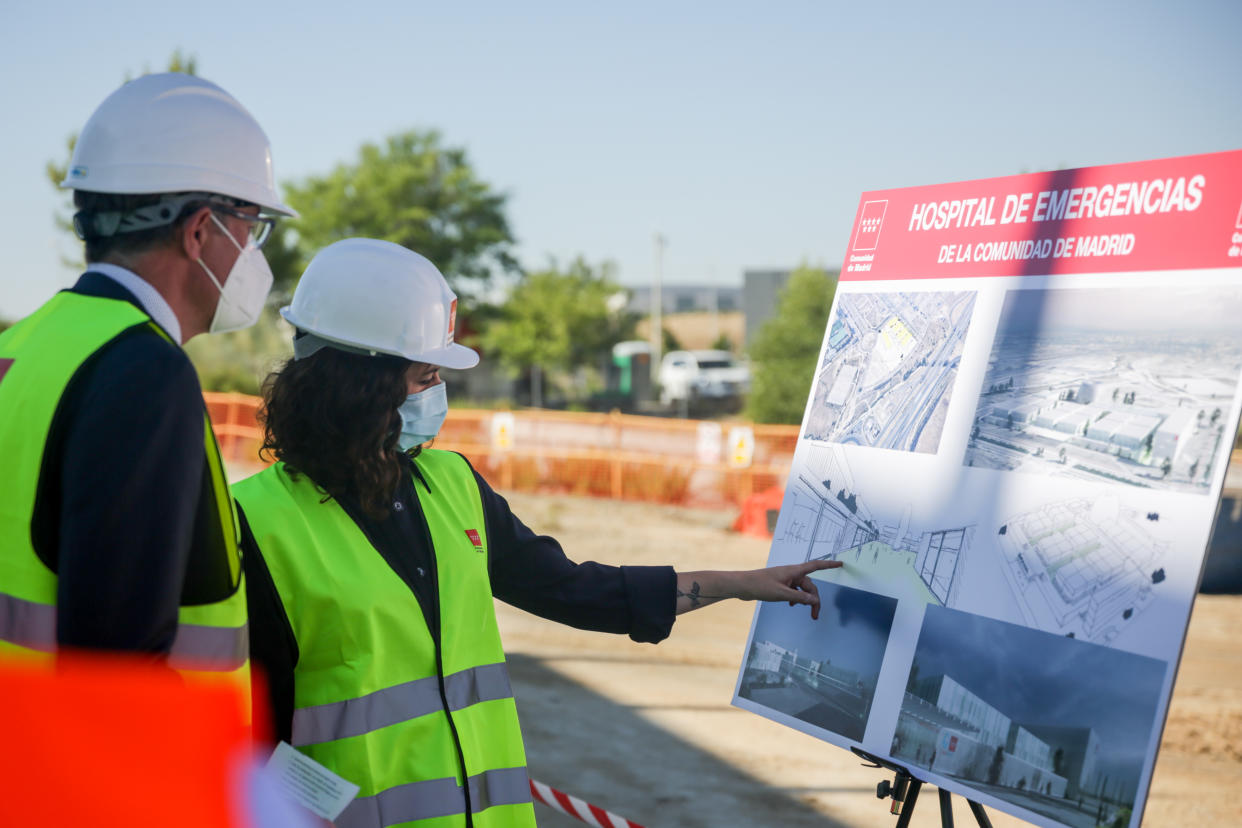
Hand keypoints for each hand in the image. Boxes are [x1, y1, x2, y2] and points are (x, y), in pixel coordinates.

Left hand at [674, 560, 842, 615]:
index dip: (829, 565)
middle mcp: (791, 573)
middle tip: (814, 616)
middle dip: (814, 600)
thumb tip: (814, 599)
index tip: (840, 564)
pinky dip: (796, 598)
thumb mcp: (782, 594)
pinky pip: (793, 590)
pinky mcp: (779, 584)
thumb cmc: (760, 586)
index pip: (816, 566)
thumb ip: (799, 598)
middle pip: (810, 585)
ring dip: (805, 600)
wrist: (742, 585)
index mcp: (794, 571)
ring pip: (802, 589)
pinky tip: (791, 605)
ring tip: (807, 614)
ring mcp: (785, 578)